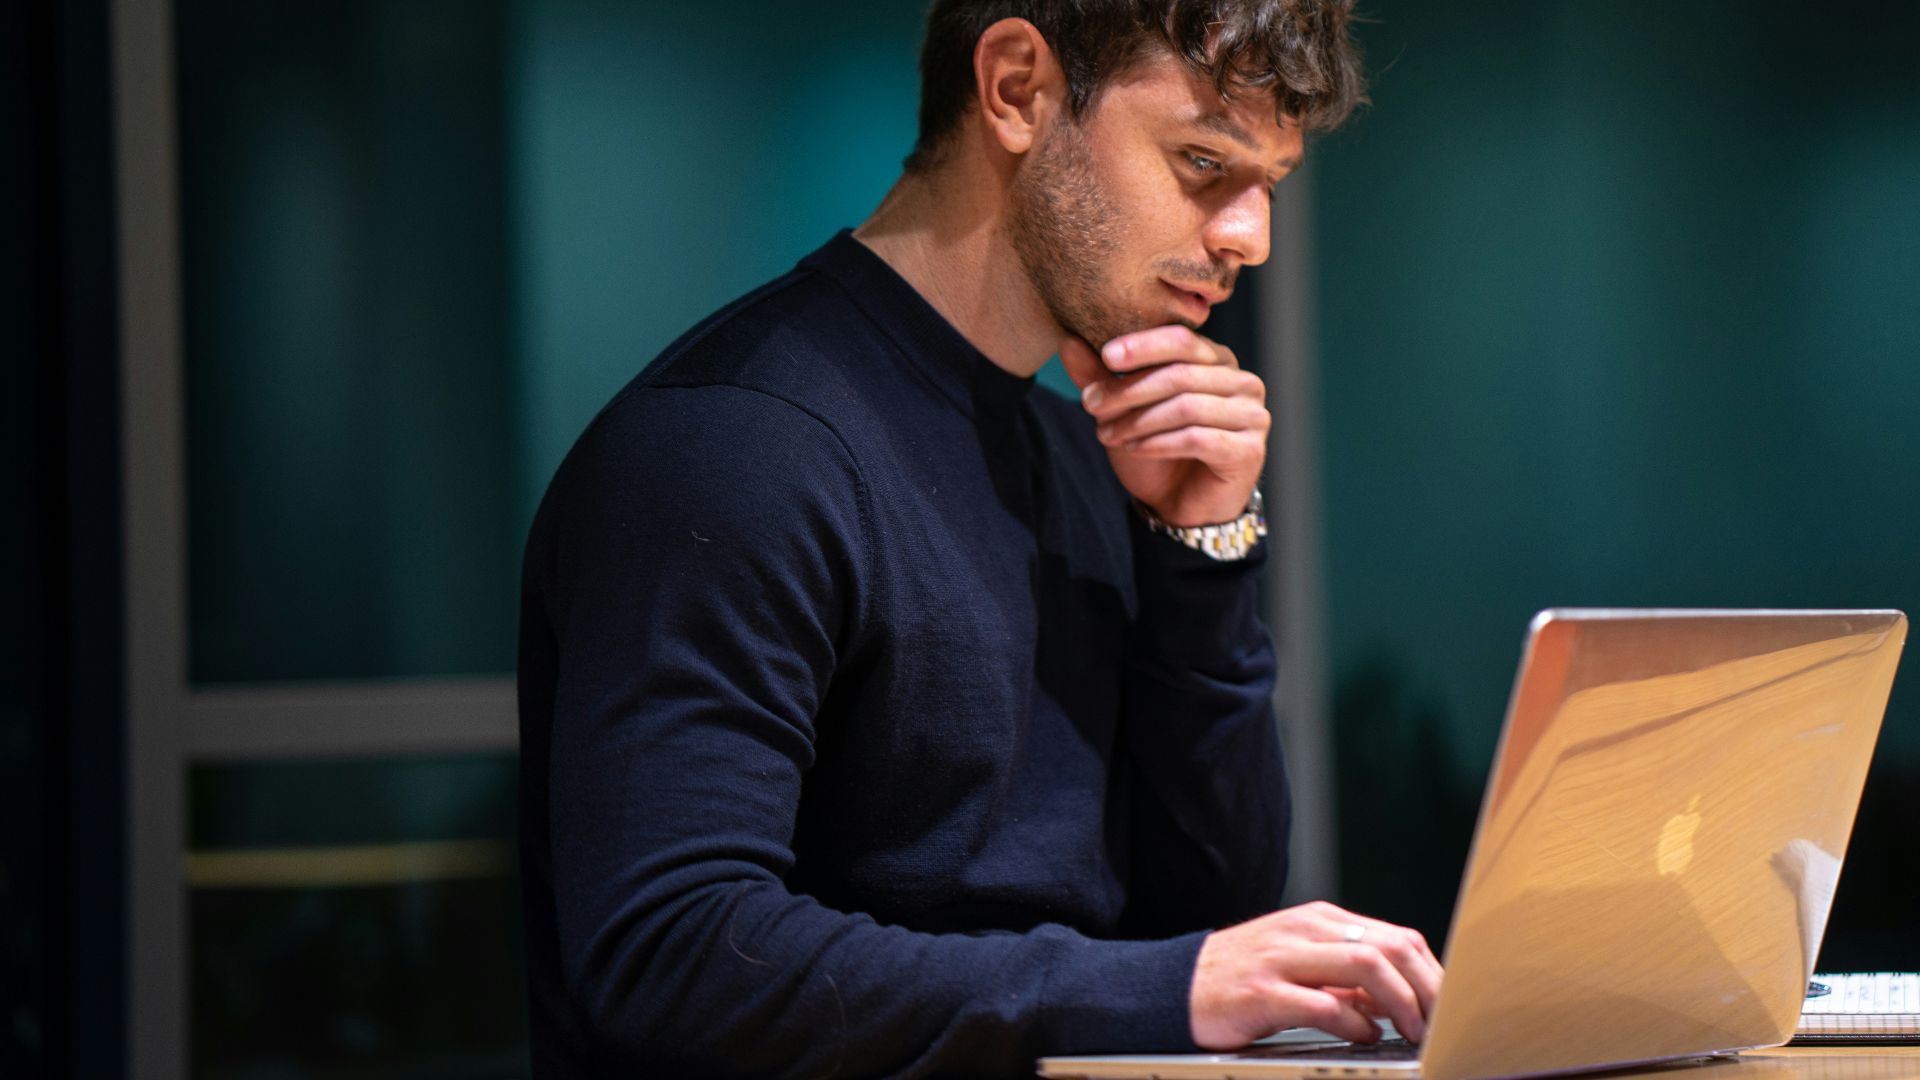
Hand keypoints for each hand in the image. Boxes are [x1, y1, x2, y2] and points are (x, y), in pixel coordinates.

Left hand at [1058, 327, 1268, 527]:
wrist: (1181, 505)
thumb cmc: (1157, 450)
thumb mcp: (1122, 410)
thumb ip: (1100, 377)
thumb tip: (1068, 341)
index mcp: (1218, 360)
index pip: (1183, 340)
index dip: (1144, 346)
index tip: (1106, 356)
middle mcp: (1243, 382)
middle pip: (1180, 374)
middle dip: (1128, 390)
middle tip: (1091, 405)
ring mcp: (1252, 415)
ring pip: (1186, 406)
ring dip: (1139, 420)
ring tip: (1107, 434)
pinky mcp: (1249, 450)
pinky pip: (1198, 438)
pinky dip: (1159, 443)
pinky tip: (1135, 449)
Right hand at [1189, 901, 1443, 1049]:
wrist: (1175, 988)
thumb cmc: (1244, 981)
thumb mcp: (1300, 967)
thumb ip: (1346, 980)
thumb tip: (1401, 1002)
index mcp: (1319, 921)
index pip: (1396, 938)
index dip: (1431, 975)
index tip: (1446, 1009)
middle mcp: (1304, 931)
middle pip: (1389, 947)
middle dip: (1427, 990)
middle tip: (1438, 1025)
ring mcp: (1282, 958)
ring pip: (1365, 965)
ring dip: (1401, 1003)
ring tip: (1411, 1032)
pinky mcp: (1262, 992)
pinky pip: (1324, 1003)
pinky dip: (1355, 1023)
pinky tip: (1364, 1037)